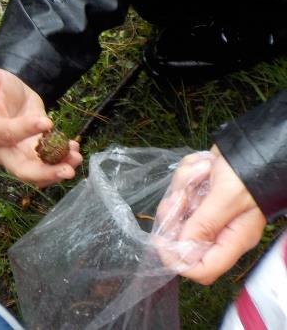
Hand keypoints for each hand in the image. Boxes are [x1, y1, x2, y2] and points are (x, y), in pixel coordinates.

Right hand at [0, 68, 81, 187]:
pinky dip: (63, 161)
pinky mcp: (34, 155)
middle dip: (45, 172)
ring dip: (58, 170)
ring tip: (76, 157)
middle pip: (21, 169)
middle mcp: (2, 150)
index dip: (26, 130)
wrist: (11, 95)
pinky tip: (74, 149)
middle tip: (68, 170)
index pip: (7, 134)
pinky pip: (48, 165)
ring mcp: (19, 155)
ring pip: (38, 173)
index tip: (47, 122)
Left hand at [156, 145, 265, 284]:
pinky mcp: (202, 195)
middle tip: (181, 195)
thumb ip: (205, 224)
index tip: (161, 240)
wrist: (252, 143)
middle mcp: (220, 230)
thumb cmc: (248, 171)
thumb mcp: (226, 197)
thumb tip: (182, 250)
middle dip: (175, 216)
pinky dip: (185, 177)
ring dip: (181, 190)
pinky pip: (182, 191)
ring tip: (196, 174)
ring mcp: (209, 212)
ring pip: (178, 211)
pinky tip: (201, 166)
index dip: (178, 261)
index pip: (203, 270)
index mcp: (232, 239)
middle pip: (181, 239)